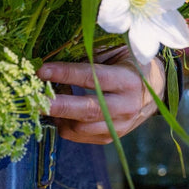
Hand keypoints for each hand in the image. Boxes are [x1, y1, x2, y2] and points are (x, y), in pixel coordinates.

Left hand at [38, 49, 165, 144]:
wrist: (156, 89)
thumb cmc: (130, 63)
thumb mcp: (118, 52)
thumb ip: (92, 54)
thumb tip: (55, 53)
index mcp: (128, 80)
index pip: (93, 78)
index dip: (65, 74)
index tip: (41, 70)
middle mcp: (125, 106)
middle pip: (86, 110)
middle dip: (56, 106)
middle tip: (32, 99)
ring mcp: (119, 125)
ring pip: (81, 128)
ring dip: (58, 116)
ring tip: (45, 100)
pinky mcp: (111, 137)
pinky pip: (80, 137)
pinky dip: (64, 125)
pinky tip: (58, 111)